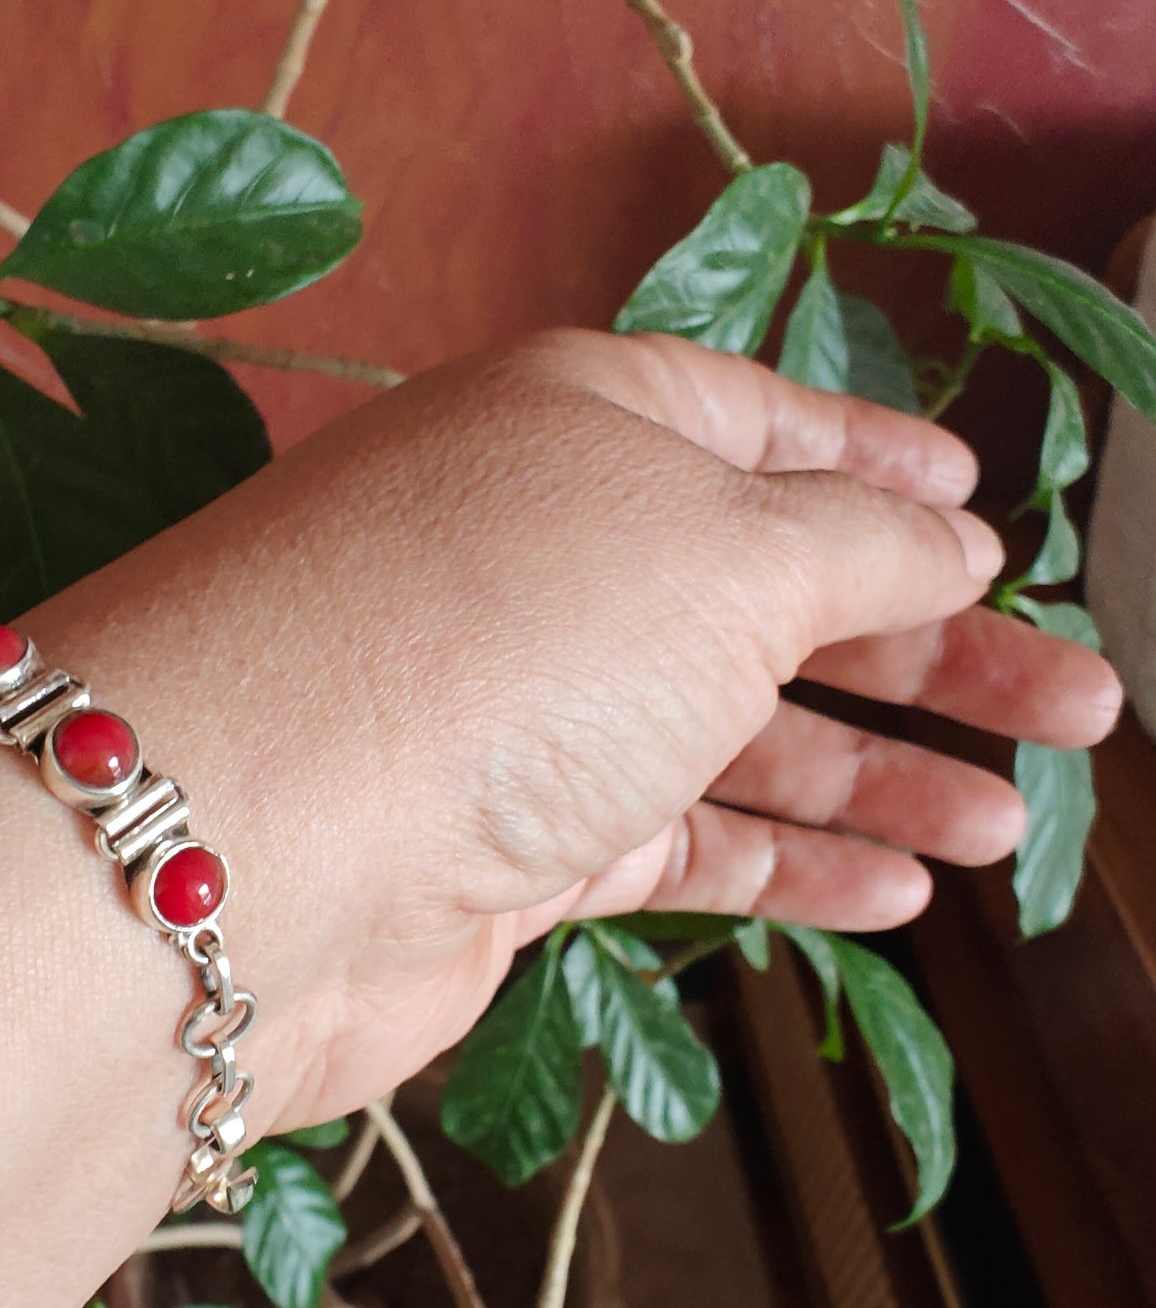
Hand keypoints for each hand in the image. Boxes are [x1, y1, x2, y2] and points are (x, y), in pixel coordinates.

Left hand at [39, 328, 1122, 1135]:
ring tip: (1011, 816)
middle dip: (933, 647)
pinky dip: (781, 860)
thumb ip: (857, 543)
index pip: (764, 420)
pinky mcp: (496, 840)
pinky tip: (893, 889)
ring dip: (874, 770)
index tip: (988, 503)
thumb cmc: (491, 636)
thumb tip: (945, 527)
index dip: (884, 460)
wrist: (235, 838)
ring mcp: (516, 698)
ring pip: (729, 726)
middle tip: (1080, 702)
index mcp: (584, 418)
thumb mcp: (724, 550)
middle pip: (772, 588)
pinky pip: (671, 838)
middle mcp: (541, 545)